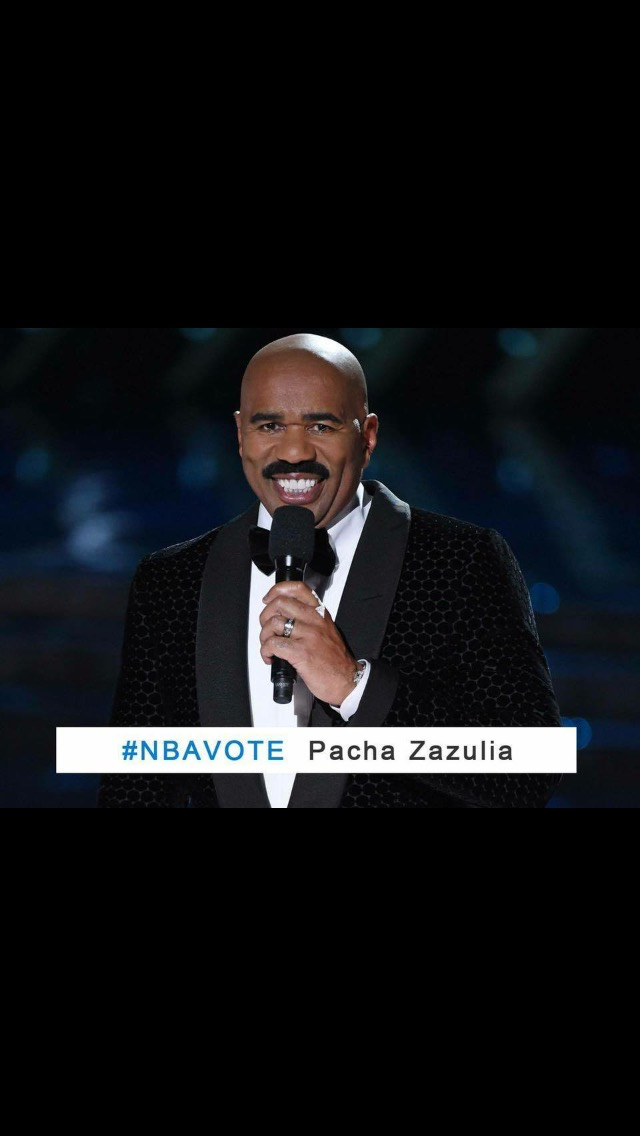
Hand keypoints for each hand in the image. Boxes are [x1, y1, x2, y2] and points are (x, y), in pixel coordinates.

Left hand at [259, 580, 358, 705]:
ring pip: (273, 623)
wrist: (347, 680)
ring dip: (264, 635)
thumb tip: (284, 618)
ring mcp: (308, 636)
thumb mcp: (327, 631)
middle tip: (267, 628)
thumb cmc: (335, 660)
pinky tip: (270, 657)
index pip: (298, 588)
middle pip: (280, 603)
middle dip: (265, 615)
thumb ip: (309, 621)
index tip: (268, 599)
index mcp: (320, 614)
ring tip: (268, 646)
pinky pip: (273, 644)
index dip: (277, 590)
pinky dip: (265, 651)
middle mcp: (314, 621)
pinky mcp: (301, 653)